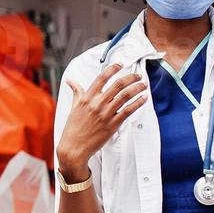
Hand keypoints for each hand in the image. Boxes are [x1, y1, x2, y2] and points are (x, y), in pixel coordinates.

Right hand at [56, 63, 147, 178]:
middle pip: (118, 85)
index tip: (120, 65)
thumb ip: (76, 92)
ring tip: (143, 85)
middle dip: (131, 77)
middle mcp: (97, 104)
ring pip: (126, 96)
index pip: (102, 78)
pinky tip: (143, 98)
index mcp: (87, 98)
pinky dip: (138, 103)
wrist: (74, 147)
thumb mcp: (73, 107)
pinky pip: (129, 110)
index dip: (113, 69)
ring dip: (137, 88)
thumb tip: (70, 81)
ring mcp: (106, 114)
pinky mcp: (113, 124)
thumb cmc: (73, 128)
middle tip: (137, 75)